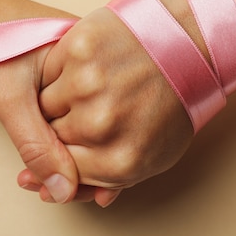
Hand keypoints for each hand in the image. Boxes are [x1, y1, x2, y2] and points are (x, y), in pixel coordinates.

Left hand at [0, 0, 80, 203]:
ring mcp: (76, 73)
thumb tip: (63, 190)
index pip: (107, 122)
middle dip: (85, 167)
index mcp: (89, 59)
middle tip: (59, 192)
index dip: (99, 163)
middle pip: (100, 128)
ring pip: (85, 127)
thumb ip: (36, 145)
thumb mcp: (10, 98)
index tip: (90, 194)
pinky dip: (62, 144)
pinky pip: (70, 119)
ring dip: (71, 158)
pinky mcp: (60, 81)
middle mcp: (89, 67)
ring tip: (48, 183)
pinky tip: (51, 163)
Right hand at [19, 7, 193, 206]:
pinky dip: (61, 67)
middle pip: (52, 139)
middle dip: (64, 127)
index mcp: (118, 161)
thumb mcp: (156, 152)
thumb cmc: (174, 100)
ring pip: (44, 104)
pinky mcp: (80, 50)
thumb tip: (75, 194)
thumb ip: (113, 178)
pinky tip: (88, 64)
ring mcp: (87, 85)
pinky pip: (50, 68)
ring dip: (59, 98)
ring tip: (93, 85)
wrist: (190, 41)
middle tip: (93, 107)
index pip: (63, 173)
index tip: (72, 143)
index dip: (66, 157)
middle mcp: (99, 126)